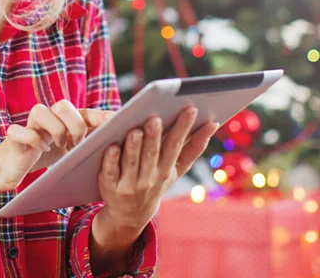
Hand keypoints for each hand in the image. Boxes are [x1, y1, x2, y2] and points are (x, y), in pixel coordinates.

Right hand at [0, 100, 114, 192]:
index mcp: (64, 121)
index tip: (116, 122)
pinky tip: (41, 150)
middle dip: (75, 124)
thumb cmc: (45, 158)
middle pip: (62, 105)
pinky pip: (20, 130)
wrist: (12, 167)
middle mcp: (48, 118)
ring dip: (54, 129)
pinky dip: (32, 140)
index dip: (100, 116)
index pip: (85, 113)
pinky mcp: (15, 136)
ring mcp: (30, 125)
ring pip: (41, 111)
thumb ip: (86, 147)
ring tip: (60, 147)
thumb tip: (113, 151)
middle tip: (78, 143)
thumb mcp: (69, 153)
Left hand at [96, 107, 218, 232]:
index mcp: (167, 169)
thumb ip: (193, 148)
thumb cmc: (155, 180)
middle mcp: (150, 177)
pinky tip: (111, 147)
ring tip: (135, 130)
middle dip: (154, 136)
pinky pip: (110, 172)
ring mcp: (130, 184)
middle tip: (155, 118)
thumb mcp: (176, 169)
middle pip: (153, 154)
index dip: (185, 128)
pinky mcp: (110, 187)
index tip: (192, 109)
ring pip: (132, 162)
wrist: (131, 214)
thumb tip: (213, 123)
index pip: (177, 146)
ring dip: (134, 147)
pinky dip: (111, 160)